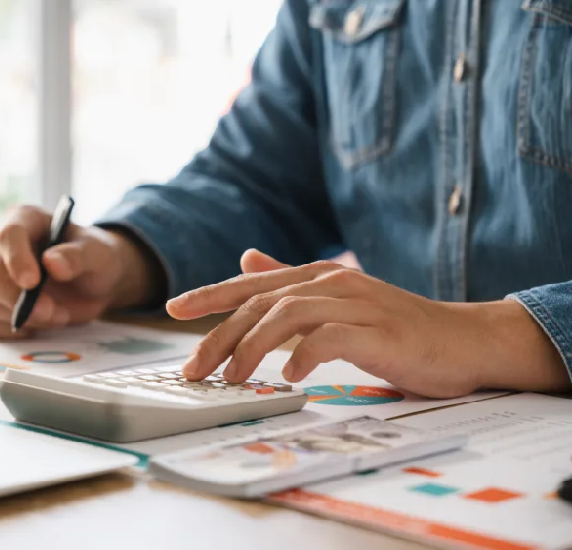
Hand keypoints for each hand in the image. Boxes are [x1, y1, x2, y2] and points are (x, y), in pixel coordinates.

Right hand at [0, 206, 159, 338]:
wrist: (96, 282)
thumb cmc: (95, 257)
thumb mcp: (98, 252)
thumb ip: (78, 255)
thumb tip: (52, 263)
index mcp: (25, 221)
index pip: (8, 236)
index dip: (16, 259)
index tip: (32, 283)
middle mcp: (2, 248)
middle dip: (15, 298)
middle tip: (50, 311)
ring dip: (27, 316)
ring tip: (61, 315)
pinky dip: (17, 330)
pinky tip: (43, 323)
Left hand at [168, 250, 569, 397]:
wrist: (463, 340)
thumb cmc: (394, 326)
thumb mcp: (336, 301)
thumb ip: (291, 282)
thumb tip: (247, 258)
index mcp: (316, 277)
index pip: (252, 283)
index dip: (210, 294)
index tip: (173, 309)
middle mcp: (330, 282)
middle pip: (260, 302)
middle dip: (220, 334)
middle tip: (194, 368)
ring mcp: (355, 303)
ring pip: (287, 314)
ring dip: (252, 347)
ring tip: (232, 378)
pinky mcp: (378, 331)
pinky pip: (331, 338)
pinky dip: (304, 355)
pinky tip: (290, 377)